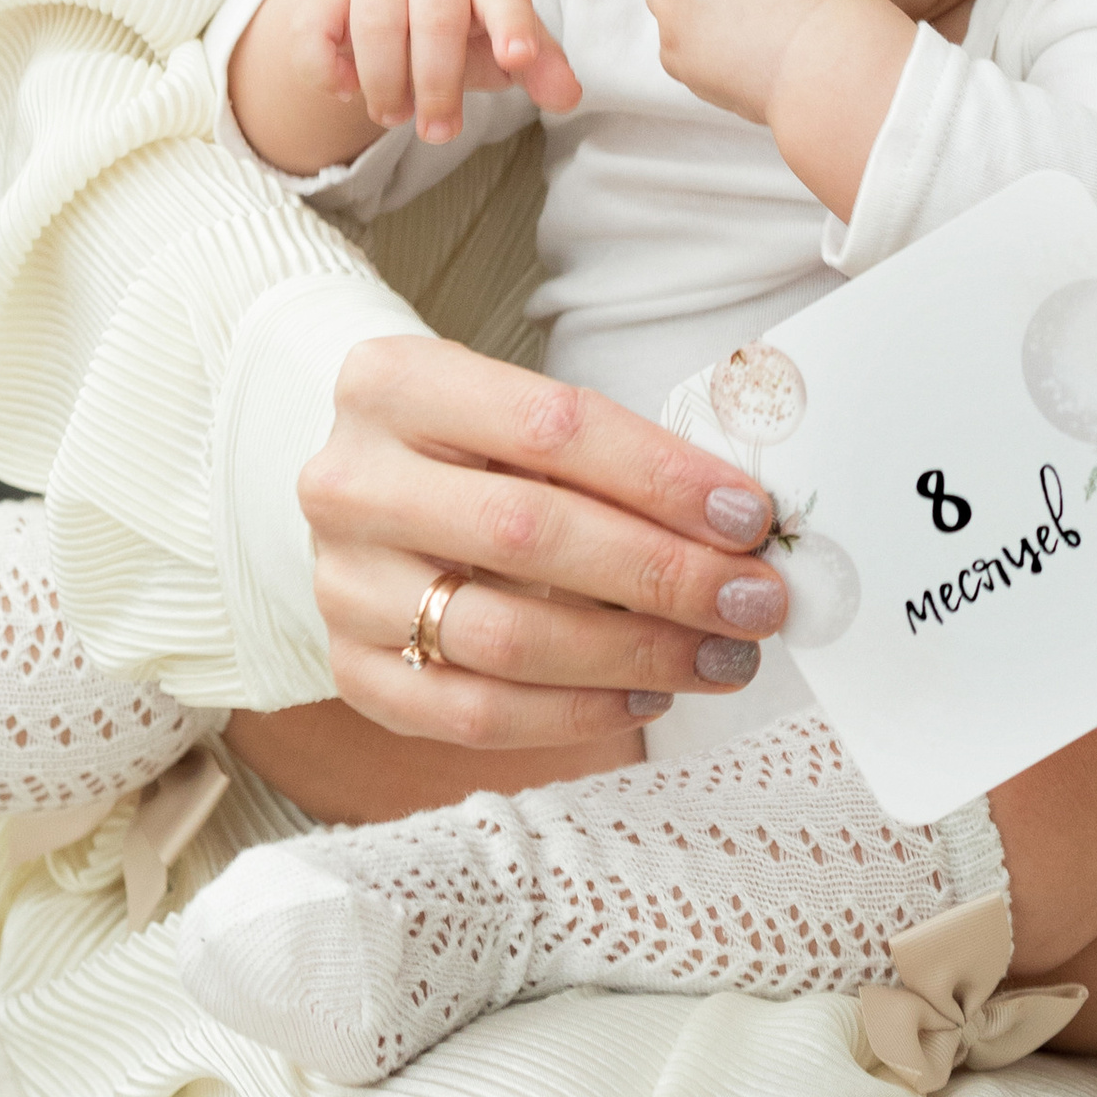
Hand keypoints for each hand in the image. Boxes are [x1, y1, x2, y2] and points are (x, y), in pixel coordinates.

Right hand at [233, 0, 578, 169]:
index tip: (518, 59)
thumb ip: (537, 66)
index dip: (513, 24)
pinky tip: (345, 91)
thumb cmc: (451, 26)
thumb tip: (569, 96)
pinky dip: (330, 71)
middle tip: (440, 133)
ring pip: (377, 26)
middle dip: (439, 84)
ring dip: (387, 84)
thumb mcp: (496, 43)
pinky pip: (318, 33)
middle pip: (437, 19)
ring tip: (395, 116)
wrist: (366, 2)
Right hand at [298, 336, 789, 746]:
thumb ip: (611, 453)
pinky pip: (474, 714)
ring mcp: (342, 583)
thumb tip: (736, 523)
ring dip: (636, 654)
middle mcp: (351, 482)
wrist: (367, 490)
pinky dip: (575, 714)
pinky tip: (644, 695)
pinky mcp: (351, 669)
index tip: (748, 516)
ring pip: (505, 637)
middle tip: (754, 599)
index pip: (553, 427)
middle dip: (664, 573)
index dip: (661, 476)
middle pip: (529, 532)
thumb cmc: (471, 445)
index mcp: (394, 383)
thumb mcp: (519, 410)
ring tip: (720, 656)